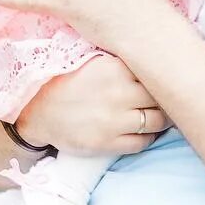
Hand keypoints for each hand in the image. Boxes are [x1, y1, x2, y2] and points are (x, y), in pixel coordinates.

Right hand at [14, 55, 171, 154]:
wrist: (36, 110)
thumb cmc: (69, 81)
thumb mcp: (95, 61)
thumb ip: (124, 61)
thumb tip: (161, 61)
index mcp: (114, 68)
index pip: (155, 72)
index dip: (162, 77)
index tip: (167, 79)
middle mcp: (118, 93)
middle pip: (160, 97)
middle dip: (165, 100)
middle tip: (167, 100)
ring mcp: (114, 120)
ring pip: (157, 121)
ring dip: (161, 120)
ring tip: (157, 116)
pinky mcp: (108, 143)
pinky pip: (143, 142)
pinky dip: (148, 138)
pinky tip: (143, 131)